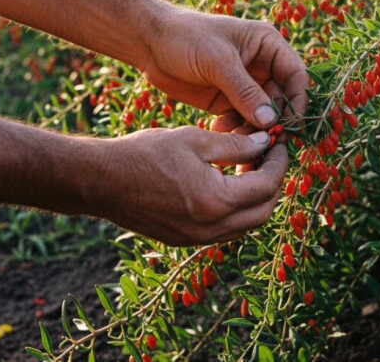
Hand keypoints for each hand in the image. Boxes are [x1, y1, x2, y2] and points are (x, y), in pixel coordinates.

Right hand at [90, 127, 287, 245]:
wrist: (99, 181)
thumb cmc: (144, 154)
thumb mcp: (194, 140)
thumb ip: (235, 145)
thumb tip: (266, 144)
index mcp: (216, 202)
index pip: (266, 186)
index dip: (279, 162)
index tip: (279, 143)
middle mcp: (210, 228)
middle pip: (263, 212)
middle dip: (273, 184)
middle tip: (270, 157)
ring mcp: (197, 239)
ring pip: (246, 225)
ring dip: (256, 199)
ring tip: (250, 167)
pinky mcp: (185, 240)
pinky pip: (225, 230)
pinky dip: (236, 209)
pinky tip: (228, 183)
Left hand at [142, 9, 308, 129]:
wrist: (149, 42)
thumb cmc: (186, 38)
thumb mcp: (218, 61)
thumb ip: (245, 91)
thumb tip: (271, 121)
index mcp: (267, 45)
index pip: (296, 75)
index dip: (298, 100)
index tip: (292, 124)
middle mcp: (261, 66)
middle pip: (281, 100)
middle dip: (275, 121)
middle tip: (266, 140)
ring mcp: (245, 85)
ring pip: (262, 115)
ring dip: (255, 130)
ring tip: (239, 140)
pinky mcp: (227, 101)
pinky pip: (242, 121)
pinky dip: (235, 130)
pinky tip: (219, 130)